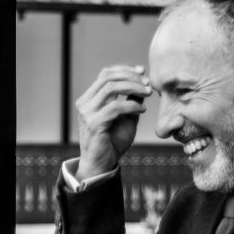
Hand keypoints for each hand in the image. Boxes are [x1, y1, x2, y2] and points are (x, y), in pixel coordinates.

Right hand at [73, 64, 149, 181]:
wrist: (102, 164)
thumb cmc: (112, 141)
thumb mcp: (125, 116)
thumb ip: (130, 99)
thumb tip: (142, 82)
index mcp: (89, 98)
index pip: (105, 74)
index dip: (125, 69)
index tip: (142, 72)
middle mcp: (85, 103)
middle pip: (108, 77)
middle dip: (131, 76)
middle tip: (147, 83)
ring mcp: (87, 112)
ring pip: (111, 88)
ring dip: (133, 87)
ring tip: (148, 93)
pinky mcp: (94, 123)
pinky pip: (116, 107)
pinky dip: (132, 105)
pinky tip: (142, 110)